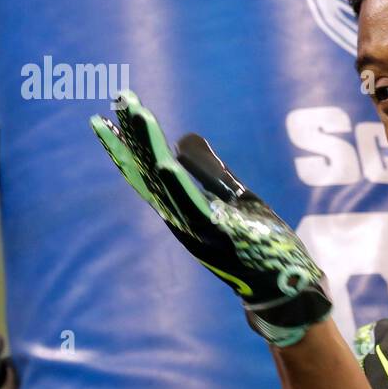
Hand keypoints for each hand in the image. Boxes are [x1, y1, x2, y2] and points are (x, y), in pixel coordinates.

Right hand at [90, 91, 331, 345]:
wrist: (283, 288)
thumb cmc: (260, 244)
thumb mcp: (236, 198)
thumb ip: (210, 172)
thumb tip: (182, 139)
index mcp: (183, 210)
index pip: (147, 172)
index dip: (125, 147)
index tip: (104, 118)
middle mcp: (182, 220)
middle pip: (150, 173)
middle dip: (135, 137)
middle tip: (120, 100)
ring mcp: (198, 230)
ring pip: (168, 184)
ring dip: (153, 149)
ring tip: (137, 115)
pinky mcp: (220, 238)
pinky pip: (195, 209)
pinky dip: (180, 187)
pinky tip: (166, 163)